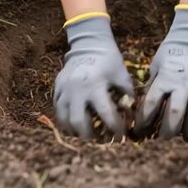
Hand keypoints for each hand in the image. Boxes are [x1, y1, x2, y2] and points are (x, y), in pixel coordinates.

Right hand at [54, 16, 132, 138]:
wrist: (88, 44)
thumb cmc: (109, 60)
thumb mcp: (122, 75)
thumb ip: (128, 95)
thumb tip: (131, 115)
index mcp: (96, 85)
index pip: (106, 114)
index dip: (115, 128)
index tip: (120, 136)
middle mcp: (77, 90)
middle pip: (79, 123)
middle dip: (90, 137)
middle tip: (99, 142)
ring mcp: (64, 90)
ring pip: (64, 120)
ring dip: (76, 132)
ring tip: (86, 137)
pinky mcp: (56, 89)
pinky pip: (58, 111)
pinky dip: (66, 122)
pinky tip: (75, 126)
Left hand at [135, 7, 187, 140]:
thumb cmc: (171, 53)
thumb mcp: (156, 66)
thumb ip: (154, 86)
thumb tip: (146, 107)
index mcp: (165, 79)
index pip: (152, 104)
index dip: (145, 120)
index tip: (142, 129)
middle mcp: (183, 84)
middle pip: (175, 114)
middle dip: (168, 130)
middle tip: (165, 138)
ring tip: (186, 137)